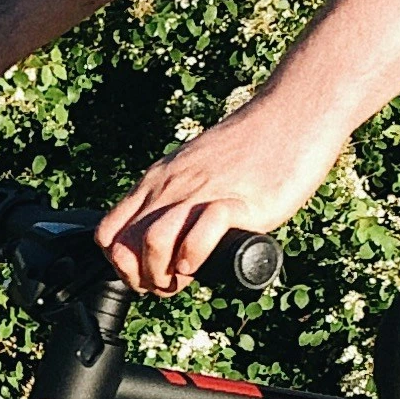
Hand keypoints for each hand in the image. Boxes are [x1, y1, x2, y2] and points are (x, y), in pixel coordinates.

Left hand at [95, 94, 344, 292]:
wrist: (291, 115)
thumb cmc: (252, 147)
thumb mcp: (196, 170)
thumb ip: (180, 197)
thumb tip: (174, 237)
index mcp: (156, 182)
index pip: (108, 233)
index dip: (121, 264)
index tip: (145, 274)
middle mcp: (170, 188)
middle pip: (125, 247)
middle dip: (141, 278)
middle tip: (168, 283)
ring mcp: (201, 193)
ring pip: (152, 241)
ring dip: (163, 273)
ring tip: (184, 277)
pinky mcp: (237, 201)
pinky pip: (199, 233)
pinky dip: (193, 256)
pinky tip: (202, 265)